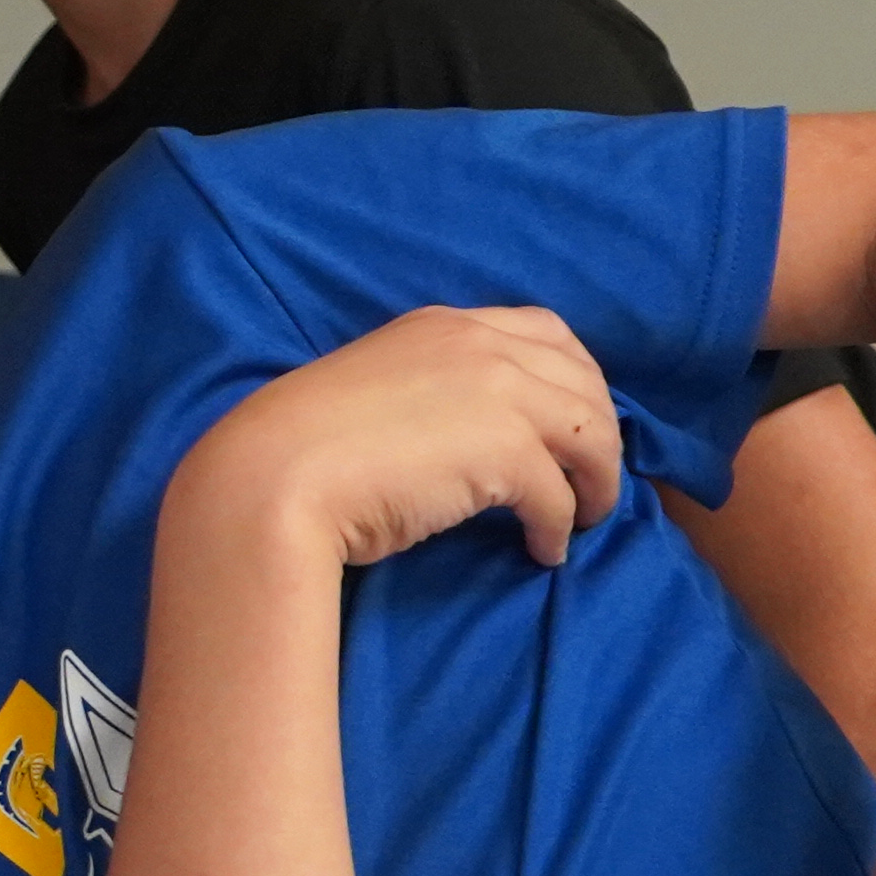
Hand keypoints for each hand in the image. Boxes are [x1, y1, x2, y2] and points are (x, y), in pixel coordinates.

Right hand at [179, 309, 626, 574]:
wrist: (274, 476)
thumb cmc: (303, 444)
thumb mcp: (377, 388)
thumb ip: (430, 389)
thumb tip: (470, 434)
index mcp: (445, 324)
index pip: (547, 332)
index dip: (577, 377)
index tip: (576, 418)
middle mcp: (482, 345)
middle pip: (583, 383)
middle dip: (601, 434)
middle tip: (593, 480)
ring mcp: (499, 393)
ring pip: (591, 435)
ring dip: (597, 482)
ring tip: (585, 518)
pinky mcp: (506, 451)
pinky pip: (561, 495)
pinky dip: (563, 527)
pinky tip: (545, 551)